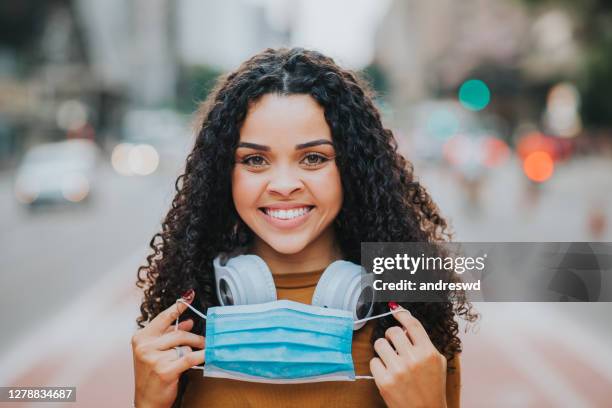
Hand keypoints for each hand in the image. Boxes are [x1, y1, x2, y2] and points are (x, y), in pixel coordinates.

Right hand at [131, 290, 205, 407]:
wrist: (147, 401)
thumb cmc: (152, 376)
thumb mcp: (158, 351)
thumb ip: (171, 335)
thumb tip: (189, 322)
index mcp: (141, 338)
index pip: (163, 318)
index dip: (177, 307)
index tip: (188, 297)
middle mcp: (145, 346)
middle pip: (178, 333)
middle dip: (194, 338)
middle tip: (204, 340)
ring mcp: (153, 358)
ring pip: (184, 346)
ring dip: (192, 352)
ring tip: (193, 357)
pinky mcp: (164, 370)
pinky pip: (190, 358)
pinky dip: (201, 356)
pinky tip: (207, 354)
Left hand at [370, 303, 446, 407]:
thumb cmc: (432, 388)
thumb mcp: (437, 362)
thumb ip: (424, 343)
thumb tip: (405, 327)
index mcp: (428, 353)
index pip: (412, 325)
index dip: (402, 314)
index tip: (395, 310)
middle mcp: (413, 359)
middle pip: (393, 331)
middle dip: (391, 335)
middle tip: (394, 343)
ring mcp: (398, 370)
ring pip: (379, 344)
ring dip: (383, 349)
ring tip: (390, 358)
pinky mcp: (384, 381)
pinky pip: (373, 361)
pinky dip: (378, 365)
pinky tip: (387, 372)